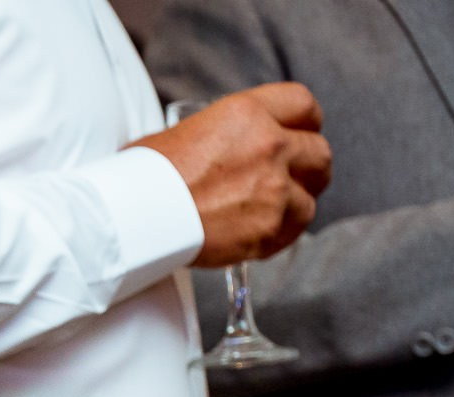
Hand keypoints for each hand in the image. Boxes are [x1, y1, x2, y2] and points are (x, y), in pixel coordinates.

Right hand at [131, 83, 331, 266]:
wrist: (133, 218)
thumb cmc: (145, 177)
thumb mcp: (185, 131)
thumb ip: (223, 134)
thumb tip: (226, 146)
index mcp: (247, 114)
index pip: (304, 105)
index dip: (306, 122)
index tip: (299, 134)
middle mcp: (269, 145)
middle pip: (319, 153)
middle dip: (308, 168)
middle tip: (289, 180)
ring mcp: (274, 189)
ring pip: (310, 198)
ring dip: (293, 206)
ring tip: (266, 214)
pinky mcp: (269, 228)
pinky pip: (294, 231)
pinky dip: (279, 235)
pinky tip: (256, 234)